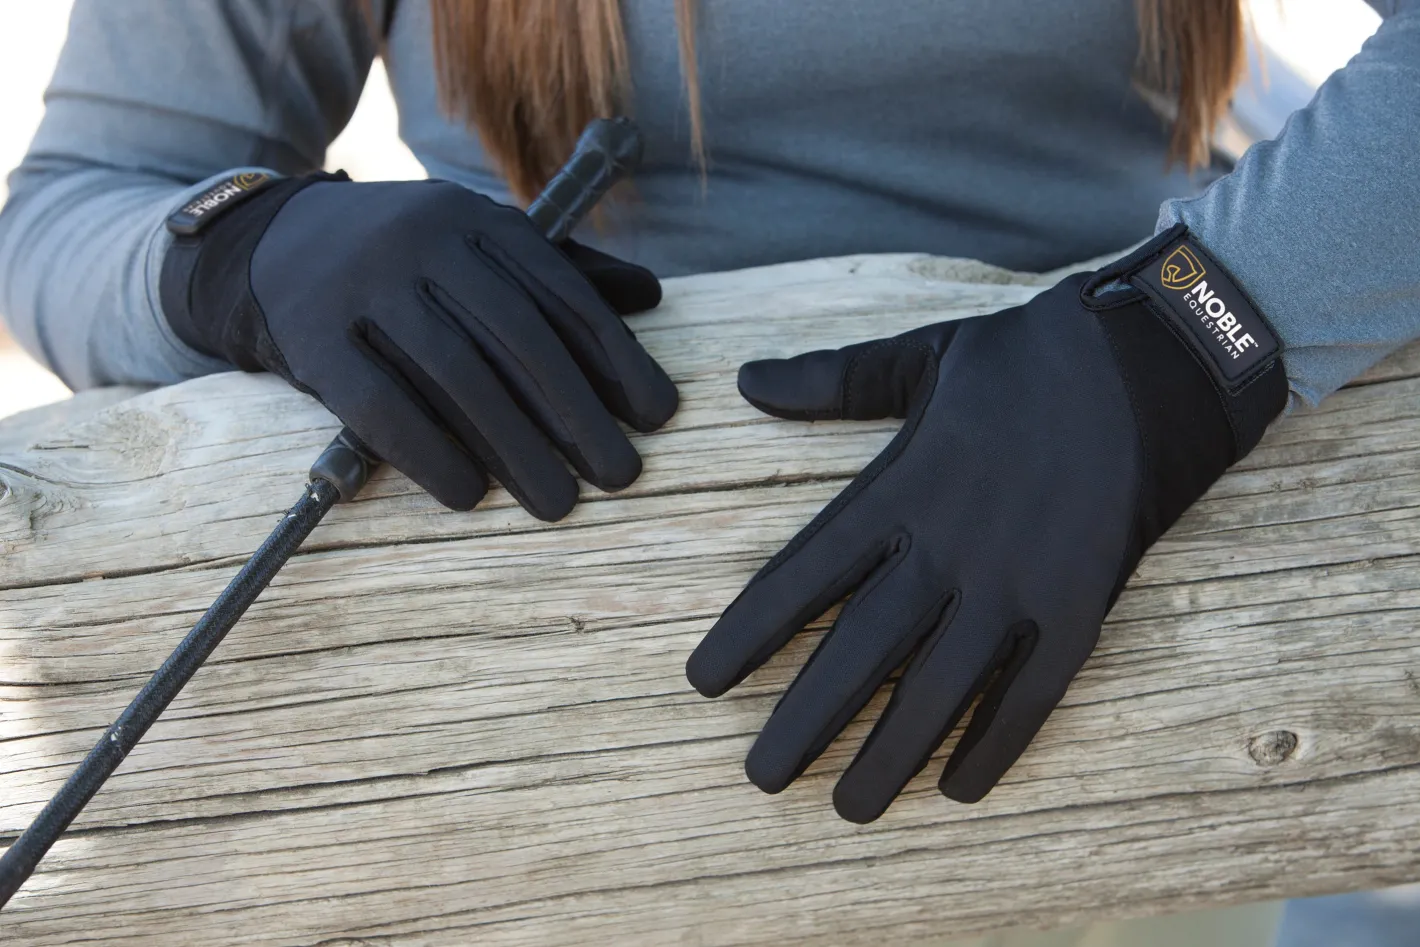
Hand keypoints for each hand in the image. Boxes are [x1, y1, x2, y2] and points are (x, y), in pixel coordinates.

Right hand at [160, 173, 676, 517]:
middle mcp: (423, 241)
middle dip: (577, 413)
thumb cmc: (402, 262)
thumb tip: (649, 294)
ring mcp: (362, 285)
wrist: (266, 246)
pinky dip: (428, 453)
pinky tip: (469, 497)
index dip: (616, 358)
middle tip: (622, 474)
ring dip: (515, 446)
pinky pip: (376, 403)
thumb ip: (558, 272)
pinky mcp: (310, 336)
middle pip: (517, 337)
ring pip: (455, 373)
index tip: (657, 416)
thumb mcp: (475, 245)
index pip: (561, 293)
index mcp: (475, 219)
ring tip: (560, 502)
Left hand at [686, 227, 1286, 821]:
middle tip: (760, 777)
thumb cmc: (1026, 359)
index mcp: (899, 488)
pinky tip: (958, 788)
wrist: (1151, 363)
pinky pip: (1031, 694)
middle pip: (861, 652)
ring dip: (890, 755)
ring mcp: (1017, 584)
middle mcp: (949, 548)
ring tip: (846, 809)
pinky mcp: (1079, 607)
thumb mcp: (918, 357)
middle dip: (806, 722)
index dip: (749, 635)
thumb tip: (746, 380)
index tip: (703, 683)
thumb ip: (831, 382)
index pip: (802, 578)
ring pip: (939, 691)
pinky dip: (995, 743)